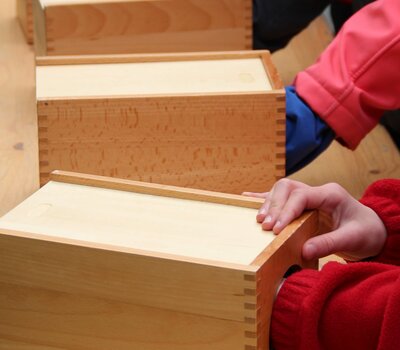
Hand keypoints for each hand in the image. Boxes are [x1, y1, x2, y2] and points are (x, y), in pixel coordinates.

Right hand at [243, 179, 386, 260]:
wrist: (370, 229)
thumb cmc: (365, 232)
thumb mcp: (352, 239)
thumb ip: (329, 243)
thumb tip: (303, 250)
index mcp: (330, 194)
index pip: (301, 195)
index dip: (286, 211)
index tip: (276, 229)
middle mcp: (317, 191)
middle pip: (287, 188)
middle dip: (274, 206)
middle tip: (265, 226)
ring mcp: (308, 195)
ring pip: (281, 190)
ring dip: (268, 203)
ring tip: (259, 220)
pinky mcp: (302, 204)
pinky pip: (280, 197)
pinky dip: (263, 198)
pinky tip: (247, 198)